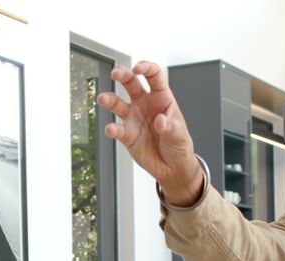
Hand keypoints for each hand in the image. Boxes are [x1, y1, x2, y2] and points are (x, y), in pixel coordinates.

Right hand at [97, 61, 202, 205]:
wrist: (172, 167)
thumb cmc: (179, 145)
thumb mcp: (180, 135)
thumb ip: (170, 127)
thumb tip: (160, 121)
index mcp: (161, 98)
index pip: (154, 76)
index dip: (145, 68)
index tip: (137, 68)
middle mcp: (145, 104)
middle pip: (131, 83)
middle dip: (122, 75)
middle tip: (115, 74)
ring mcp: (133, 118)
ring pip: (118, 103)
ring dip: (109, 99)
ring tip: (104, 99)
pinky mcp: (126, 134)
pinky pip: (116, 129)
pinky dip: (112, 129)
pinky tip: (111, 129)